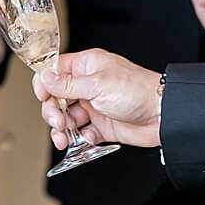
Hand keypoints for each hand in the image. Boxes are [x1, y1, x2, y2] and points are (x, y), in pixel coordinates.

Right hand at [32, 49, 160, 148]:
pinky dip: (80, 138)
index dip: (45, 84)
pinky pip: (82, 133)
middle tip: (58, 122)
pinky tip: (87, 138)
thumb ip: (67, 84)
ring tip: (64, 138)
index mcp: (86, 66)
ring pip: (67, 117)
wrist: (162, 115)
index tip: (42, 97)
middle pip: (57, 97)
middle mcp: (88, 85)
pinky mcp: (102, 125)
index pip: (55, 70)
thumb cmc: (136, 90)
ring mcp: (94, 105)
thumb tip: (44, 78)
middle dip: (53, 111)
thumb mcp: (97, 85)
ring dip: (62, 129)